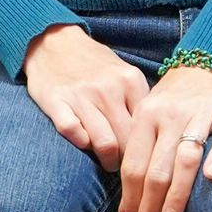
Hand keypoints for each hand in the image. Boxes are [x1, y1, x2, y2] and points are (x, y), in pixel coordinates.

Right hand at [23, 25, 148, 168]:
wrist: (53, 41)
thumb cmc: (94, 64)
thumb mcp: (124, 73)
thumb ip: (138, 100)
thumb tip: (157, 135)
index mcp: (130, 80)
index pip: (147, 126)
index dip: (148, 148)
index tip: (146, 158)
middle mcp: (108, 88)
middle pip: (128, 140)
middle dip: (130, 162)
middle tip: (129, 170)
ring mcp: (82, 95)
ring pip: (104, 143)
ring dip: (108, 161)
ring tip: (109, 165)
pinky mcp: (56, 101)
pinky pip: (73, 133)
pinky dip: (81, 144)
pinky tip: (85, 146)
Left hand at [118, 65, 211, 211]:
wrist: (211, 60)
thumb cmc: (177, 97)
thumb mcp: (150, 115)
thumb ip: (140, 151)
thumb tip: (128, 201)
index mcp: (146, 116)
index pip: (133, 165)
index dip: (131, 197)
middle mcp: (169, 114)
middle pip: (157, 168)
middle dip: (149, 204)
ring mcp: (199, 112)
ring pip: (185, 158)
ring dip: (177, 193)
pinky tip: (210, 177)